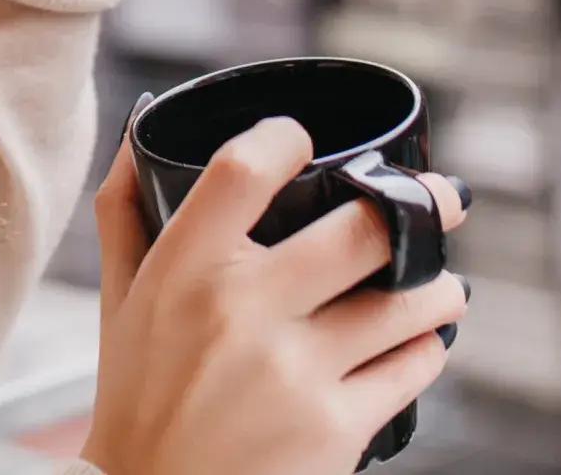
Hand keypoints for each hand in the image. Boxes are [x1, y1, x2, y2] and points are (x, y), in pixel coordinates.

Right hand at [80, 114, 469, 474]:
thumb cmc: (137, 394)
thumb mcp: (118, 296)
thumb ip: (126, 207)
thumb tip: (143, 129)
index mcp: (182, 266)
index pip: (242, 169)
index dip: (284, 137)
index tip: (304, 140)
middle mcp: (242, 309)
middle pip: (358, 230)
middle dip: (419, 204)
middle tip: (442, 195)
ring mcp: (294, 371)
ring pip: (402, 303)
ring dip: (435, 285)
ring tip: (440, 282)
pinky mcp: (335, 430)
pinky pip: (409, 370)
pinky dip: (425, 348)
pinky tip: (421, 341)